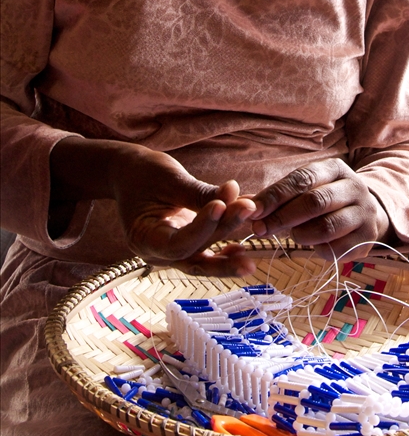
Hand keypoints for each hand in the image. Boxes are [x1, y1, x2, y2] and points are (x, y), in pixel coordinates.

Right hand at [49, 138, 256, 275]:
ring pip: (203, 261)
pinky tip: (243, 250)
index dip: (202, 227)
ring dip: (229, 256)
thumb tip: (234, 193)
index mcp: (143, 238)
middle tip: (249, 211)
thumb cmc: (142, 174)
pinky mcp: (185, 247)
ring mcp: (171, 253)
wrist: (128, 175)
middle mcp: (157, 253)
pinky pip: (206, 255)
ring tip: (252, 252)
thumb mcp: (168, 179)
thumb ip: (199, 193)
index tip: (221, 204)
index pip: (177, 243)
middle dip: (224, 232)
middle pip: (195, 253)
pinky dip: (224, 252)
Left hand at [249, 159, 389, 260]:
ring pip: (325, 227)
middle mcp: (354, 187)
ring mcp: (363, 213)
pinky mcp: (367, 238)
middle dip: (282, 217)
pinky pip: (335, 249)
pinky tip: (315, 245)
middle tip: (260, 229)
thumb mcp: (307, 189)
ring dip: (301, 235)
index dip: (275, 195)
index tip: (253, 210)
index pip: (302, 179)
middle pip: (314, 202)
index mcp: (334, 169)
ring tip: (294, 235)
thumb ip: (278, 196)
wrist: (367, 214)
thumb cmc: (325, 200)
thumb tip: (243, 203)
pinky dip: (318, 249)